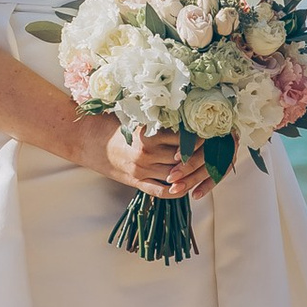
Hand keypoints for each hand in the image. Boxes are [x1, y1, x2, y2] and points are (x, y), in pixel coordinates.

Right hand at [88, 119, 211, 199]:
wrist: (89, 140)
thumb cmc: (116, 123)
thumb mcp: (138, 117)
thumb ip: (160, 118)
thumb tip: (190, 114)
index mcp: (148, 134)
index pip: (184, 138)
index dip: (201, 136)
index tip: (212, 132)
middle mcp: (146, 154)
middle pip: (184, 158)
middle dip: (202, 154)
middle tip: (216, 150)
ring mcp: (142, 171)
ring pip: (177, 176)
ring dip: (192, 173)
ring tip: (206, 165)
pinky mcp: (137, 183)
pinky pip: (162, 192)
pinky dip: (177, 191)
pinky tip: (188, 185)